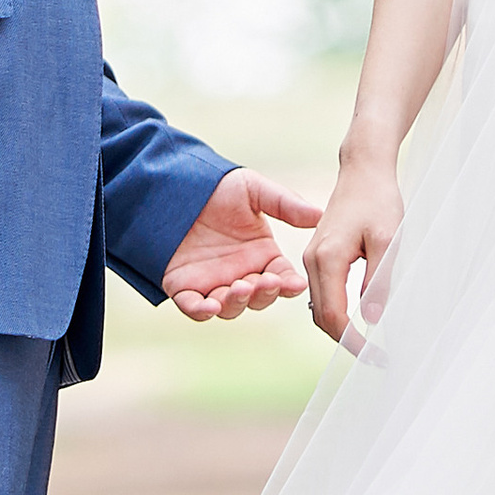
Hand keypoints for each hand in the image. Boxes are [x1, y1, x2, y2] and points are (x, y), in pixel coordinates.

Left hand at [163, 168, 323, 320]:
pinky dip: (202, 311)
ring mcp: (213, 283)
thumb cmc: (218, 186)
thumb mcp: (254, 190)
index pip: (283, 278)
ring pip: (231, 307)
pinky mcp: (184, 287)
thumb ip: (285, 204)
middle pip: (259, 298)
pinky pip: (194, 307)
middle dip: (263, 293)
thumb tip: (319, 215)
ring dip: (237, 302)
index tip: (294, 283)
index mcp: (263, 256)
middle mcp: (242, 273)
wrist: (175, 183)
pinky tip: (210, 306)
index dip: (289, 284)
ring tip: (239, 287)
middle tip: (264, 282)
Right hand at [304, 160, 401, 346]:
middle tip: (377, 358)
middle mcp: (312, 261)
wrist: (363, 170)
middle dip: (347, 343)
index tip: (377, 356)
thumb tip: (373, 320)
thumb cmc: (379, 200)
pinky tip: (359, 320)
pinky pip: (324, 294)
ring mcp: (312, 259)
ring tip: (371, 345)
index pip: (333, 317)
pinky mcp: (318, 256)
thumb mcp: (388, 241)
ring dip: (342, 330)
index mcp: (326, 259)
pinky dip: (338, 313)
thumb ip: (379, 281)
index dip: (354, 343)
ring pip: (320, 308)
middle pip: (321, 318)